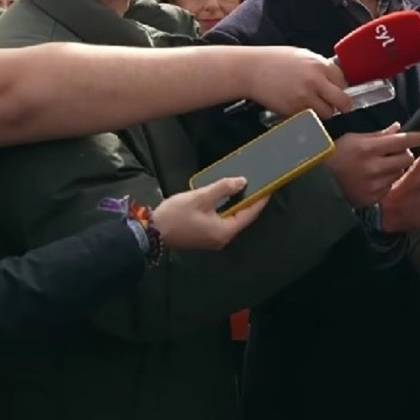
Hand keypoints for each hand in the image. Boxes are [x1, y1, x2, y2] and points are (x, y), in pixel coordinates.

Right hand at [153, 177, 268, 249]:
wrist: (150, 231)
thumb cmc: (175, 215)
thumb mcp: (200, 197)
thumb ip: (223, 188)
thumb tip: (242, 181)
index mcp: (224, 231)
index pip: (249, 213)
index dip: (260, 199)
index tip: (269, 187)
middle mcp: (222, 237)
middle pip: (242, 217)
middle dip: (250, 201)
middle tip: (258, 184)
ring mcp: (213, 238)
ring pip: (232, 218)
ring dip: (238, 204)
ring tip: (245, 187)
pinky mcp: (205, 235)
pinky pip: (222, 220)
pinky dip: (227, 208)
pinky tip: (227, 197)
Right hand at [244, 47, 352, 119]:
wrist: (251, 70)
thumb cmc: (275, 60)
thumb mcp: (303, 56)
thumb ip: (320, 67)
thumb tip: (334, 78)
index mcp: (319, 65)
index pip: (343, 81)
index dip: (341, 86)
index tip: (337, 90)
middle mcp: (315, 82)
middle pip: (342, 101)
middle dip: (343, 105)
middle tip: (339, 106)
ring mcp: (304, 98)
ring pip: (328, 113)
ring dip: (325, 112)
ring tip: (316, 106)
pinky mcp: (293, 111)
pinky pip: (311, 118)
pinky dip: (310, 116)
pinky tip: (302, 109)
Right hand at [326, 124, 419, 207]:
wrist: (318, 183)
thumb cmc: (335, 157)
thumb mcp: (353, 139)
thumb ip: (378, 135)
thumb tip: (397, 128)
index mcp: (368, 148)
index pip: (401, 140)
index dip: (416, 136)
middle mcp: (373, 167)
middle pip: (406, 158)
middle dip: (404, 153)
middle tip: (395, 152)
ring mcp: (374, 185)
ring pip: (400, 173)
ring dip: (395, 168)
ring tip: (380, 166)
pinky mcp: (373, 198)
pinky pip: (389, 187)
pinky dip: (386, 182)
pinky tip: (372, 179)